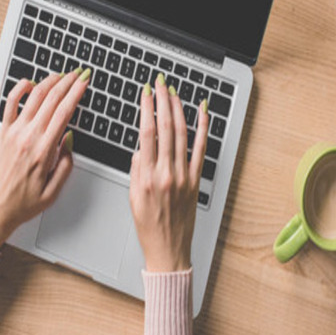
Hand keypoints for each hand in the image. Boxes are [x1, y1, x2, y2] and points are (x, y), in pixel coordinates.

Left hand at [0, 68, 90, 248]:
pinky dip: (19, 89)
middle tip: (78, 73)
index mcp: (43, 151)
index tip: (84, 82)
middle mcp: (28, 137)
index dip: (76, 93)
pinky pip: (9, 104)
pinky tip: (29, 82)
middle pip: (51, 100)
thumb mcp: (54, 191)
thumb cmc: (23, 203)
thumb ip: (65, 164)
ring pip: (33, 97)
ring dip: (49, 82)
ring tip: (61, 75)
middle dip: (68, 82)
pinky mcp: (3, 133)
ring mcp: (14, 133)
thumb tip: (69, 140)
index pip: (64, 113)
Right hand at [129, 73, 209, 271]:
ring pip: (182, 134)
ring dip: (179, 110)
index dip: (146, 108)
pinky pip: (201, 150)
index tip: (146, 93)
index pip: (145, 133)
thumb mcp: (132, 197)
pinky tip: (203, 113)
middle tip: (161, 84)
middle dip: (163, 101)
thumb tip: (140, 147)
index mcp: (145, 176)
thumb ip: (136, 169)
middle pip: (165, 128)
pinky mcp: (196, 181)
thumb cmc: (148, 227)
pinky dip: (203, 129)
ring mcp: (183, 176)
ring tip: (175, 93)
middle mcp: (165, 173)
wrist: (168, 250)